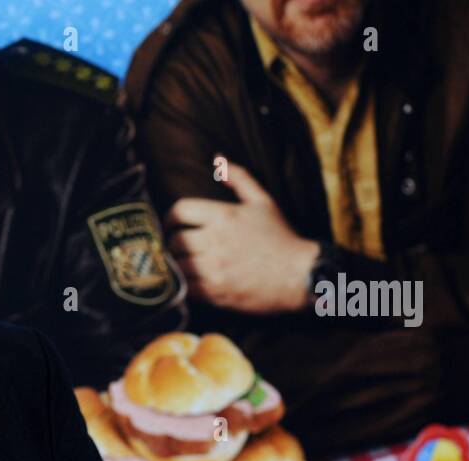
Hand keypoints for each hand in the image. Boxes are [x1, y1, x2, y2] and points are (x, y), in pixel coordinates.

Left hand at [165, 160, 318, 313]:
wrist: (299, 275)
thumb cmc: (280, 238)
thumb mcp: (263, 202)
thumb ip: (239, 178)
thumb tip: (218, 159)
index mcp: (224, 216)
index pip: (180, 211)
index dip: (170, 218)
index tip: (172, 225)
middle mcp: (215, 241)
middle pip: (175, 240)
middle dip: (173, 242)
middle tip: (178, 247)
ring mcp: (214, 268)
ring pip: (177, 264)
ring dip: (177, 264)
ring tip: (183, 263)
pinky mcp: (214, 292)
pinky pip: (185, 287)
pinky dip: (184, 284)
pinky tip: (191, 280)